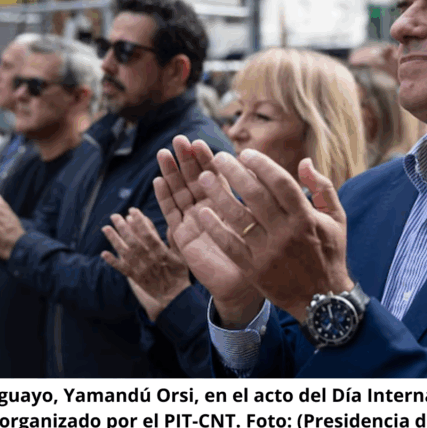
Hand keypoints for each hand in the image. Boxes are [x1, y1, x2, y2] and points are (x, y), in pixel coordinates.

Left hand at [101, 208, 190, 320]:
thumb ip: (174, 241)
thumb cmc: (179, 274)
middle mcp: (149, 260)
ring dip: (114, 240)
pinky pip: (122, 269)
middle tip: (114, 216)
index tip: (132, 210)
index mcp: (161, 253)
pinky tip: (103, 253)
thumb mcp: (181, 256)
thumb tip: (169, 224)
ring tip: (105, 228)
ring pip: (125, 252)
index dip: (139, 221)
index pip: (148, 234)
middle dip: (123, 227)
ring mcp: (140, 269)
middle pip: (133, 241)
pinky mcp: (135, 277)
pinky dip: (112, 261)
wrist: (174, 297)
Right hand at [154, 136, 262, 327]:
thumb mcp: (261, 223)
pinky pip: (171, 214)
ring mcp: (192, 221)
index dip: (206, 159)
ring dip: (171, 173)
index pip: (215, 175)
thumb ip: (261, 199)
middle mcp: (207, 208)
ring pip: (179, 192)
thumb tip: (267, 173)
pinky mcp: (182, 237)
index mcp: (225, 202)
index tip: (200, 142)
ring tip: (164, 153)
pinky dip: (164, 197)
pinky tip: (158, 181)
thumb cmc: (258, 255)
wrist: (242, 287)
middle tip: (179, 140)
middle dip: (186, 160)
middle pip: (193, 178)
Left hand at [198, 150, 352, 322]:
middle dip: (234, 173)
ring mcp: (268, 252)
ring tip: (204, 178)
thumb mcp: (336, 219)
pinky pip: (230, 245)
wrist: (322, 301)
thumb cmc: (329, 254)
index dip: (261, 165)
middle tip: (218, 157)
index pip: (280, 183)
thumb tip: (303, 162)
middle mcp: (286, 233)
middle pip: (255, 196)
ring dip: (219, 195)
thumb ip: (322, 187)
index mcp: (305, 218)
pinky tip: (203, 213)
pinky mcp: (254, 270)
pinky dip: (215, 228)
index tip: (246, 153)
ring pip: (238, 218)